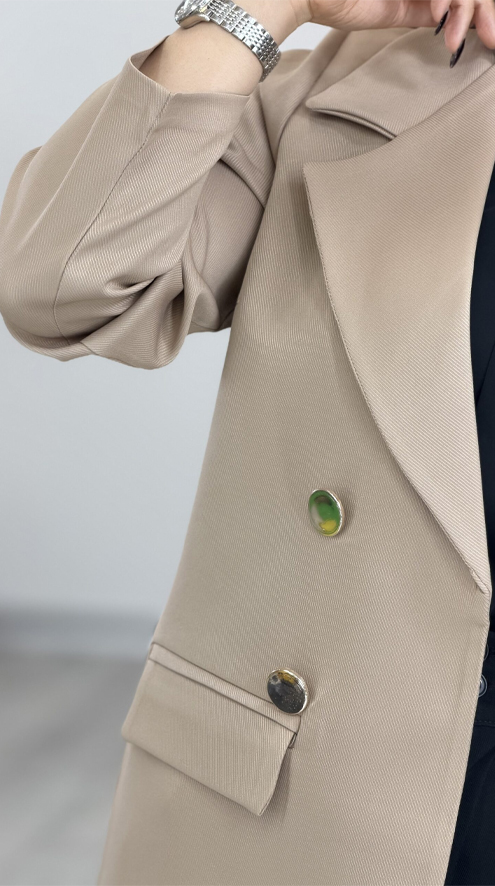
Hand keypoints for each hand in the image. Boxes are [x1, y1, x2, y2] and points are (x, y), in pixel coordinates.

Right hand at [295, 0, 494, 55]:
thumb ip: (421, 10)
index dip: (479, 11)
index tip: (489, 38)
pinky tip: (441, 16)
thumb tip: (452, 19)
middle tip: (491, 37)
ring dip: (465, 8)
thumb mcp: (391, 11)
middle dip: (483, 11)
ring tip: (455, 37)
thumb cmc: (338, 1)